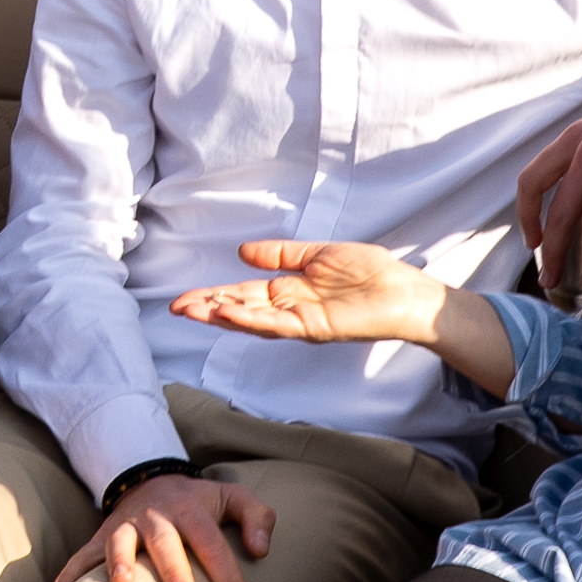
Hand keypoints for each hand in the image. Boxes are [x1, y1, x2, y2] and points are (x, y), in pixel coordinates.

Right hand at [48, 473, 274, 581]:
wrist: (150, 479)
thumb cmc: (200, 502)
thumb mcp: (233, 497)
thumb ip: (258, 517)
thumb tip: (261, 550)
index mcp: (191, 510)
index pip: (213, 545)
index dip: (230, 580)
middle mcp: (155, 517)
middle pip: (165, 542)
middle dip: (173, 570)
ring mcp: (124, 527)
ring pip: (119, 542)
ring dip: (119, 561)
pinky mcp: (101, 538)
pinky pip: (81, 557)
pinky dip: (68, 576)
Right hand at [170, 240, 440, 346]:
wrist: (404, 290)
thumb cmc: (370, 272)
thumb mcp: (317, 254)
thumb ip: (281, 254)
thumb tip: (243, 252)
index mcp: (288, 291)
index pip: (242, 295)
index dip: (214, 297)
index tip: (186, 299)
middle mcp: (289, 309)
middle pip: (240, 311)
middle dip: (208, 310)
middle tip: (177, 308)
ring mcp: (299, 321)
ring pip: (252, 321)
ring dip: (222, 317)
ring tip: (192, 312)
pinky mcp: (314, 328)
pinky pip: (277, 324)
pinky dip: (251, 320)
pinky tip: (229, 314)